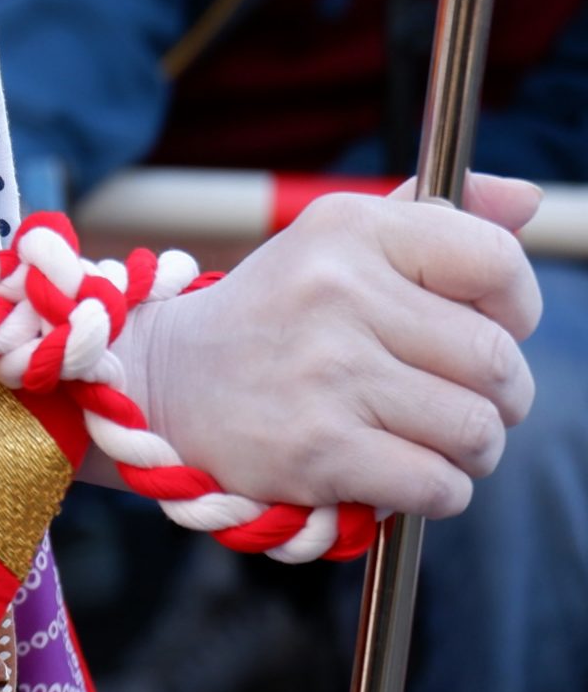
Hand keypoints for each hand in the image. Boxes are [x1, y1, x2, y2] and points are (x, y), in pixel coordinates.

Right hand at [113, 176, 543, 520]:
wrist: (164, 383)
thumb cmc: (275, 315)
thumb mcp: (337, 245)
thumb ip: (434, 219)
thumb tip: (527, 199)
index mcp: (350, 229)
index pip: (496, 262)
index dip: (516, 308)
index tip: (486, 327)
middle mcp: (337, 290)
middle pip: (498, 363)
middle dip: (497, 397)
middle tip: (451, 399)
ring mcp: (327, 370)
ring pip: (478, 431)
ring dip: (467, 450)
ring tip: (419, 436)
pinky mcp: (317, 447)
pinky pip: (439, 486)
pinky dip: (434, 492)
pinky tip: (393, 471)